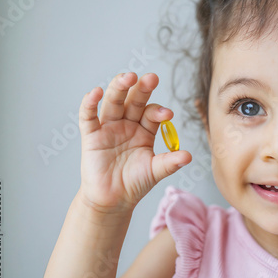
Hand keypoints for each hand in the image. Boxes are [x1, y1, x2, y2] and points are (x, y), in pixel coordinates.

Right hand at [77, 72, 191, 213]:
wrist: (113, 200)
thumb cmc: (135, 183)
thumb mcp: (155, 171)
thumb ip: (170, 162)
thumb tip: (188, 156)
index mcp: (144, 130)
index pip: (151, 113)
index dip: (158, 111)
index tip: (167, 114)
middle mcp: (127, 124)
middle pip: (134, 101)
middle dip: (142, 89)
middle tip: (151, 78)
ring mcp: (108, 127)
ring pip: (113, 102)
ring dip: (119, 88)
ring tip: (128, 77)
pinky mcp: (91, 135)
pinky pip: (88, 116)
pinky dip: (90, 103)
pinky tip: (97, 92)